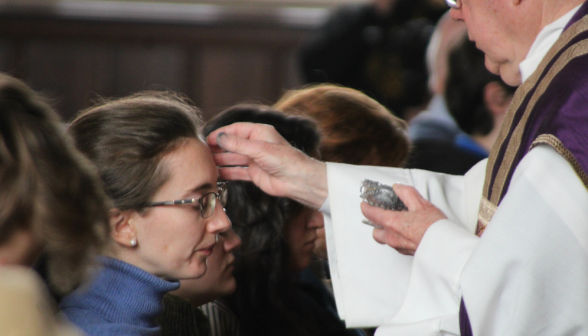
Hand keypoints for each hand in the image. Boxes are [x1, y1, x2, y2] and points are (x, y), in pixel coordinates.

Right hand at [207, 122, 327, 208]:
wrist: (298, 180)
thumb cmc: (284, 160)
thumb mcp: (259, 149)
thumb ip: (238, 144)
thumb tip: (219, 137)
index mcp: (259, 132)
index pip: (236, 129)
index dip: (221, 133)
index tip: (207, 138)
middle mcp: (256, 145)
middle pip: (233, 144)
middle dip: (218, 147)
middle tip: (203, 151)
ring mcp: (255, 159)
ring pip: (233, 158)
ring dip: (221, 160)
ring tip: (206, 163)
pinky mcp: (255, 173)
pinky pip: (237, 171)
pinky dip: (227, 172)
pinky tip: (216, 174)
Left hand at [361, 184, 446, 254]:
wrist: (446, 247)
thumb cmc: (434, 228)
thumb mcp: (421, 204)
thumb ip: (406, 194)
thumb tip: (398, 188)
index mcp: (392, 223)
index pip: (371, 214)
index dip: (366, 208)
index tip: (365, 204)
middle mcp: (392, 237)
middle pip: (375, 231)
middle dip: (375, 223)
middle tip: (380, 214)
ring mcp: (399, 247)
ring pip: (385, 239)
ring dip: (386, 231)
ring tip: (394, 223)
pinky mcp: (407, 253)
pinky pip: (396, 245)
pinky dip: (396, 238)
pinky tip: (405, 232)